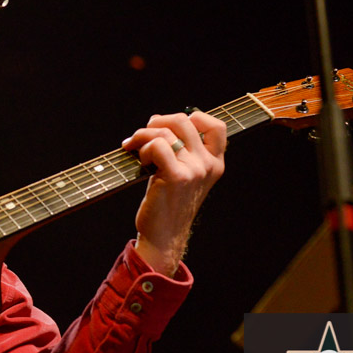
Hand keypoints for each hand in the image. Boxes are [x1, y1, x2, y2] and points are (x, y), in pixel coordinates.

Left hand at [121, 111, 225, 275]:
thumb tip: (159, 122)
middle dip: (157, 122)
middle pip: (184, 120)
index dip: (194, 117)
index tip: (171, 128)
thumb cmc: (168, 203)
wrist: (164, 235)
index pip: (216, 126)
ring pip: (166, 132)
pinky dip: (142, 147)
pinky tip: (140, 161)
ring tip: (135, 149)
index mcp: (214, 163)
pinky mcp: (177, 176)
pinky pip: (157, 145)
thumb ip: (183, 151)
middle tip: (142, 135)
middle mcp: (208, 165)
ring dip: (142, 135)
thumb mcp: (185, 175)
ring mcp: (194, 170)